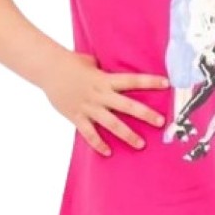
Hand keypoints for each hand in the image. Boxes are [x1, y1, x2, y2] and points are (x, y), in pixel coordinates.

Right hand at [41, 50, 168, 155]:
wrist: (48, 69)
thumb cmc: (71, 63)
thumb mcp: (90, 62)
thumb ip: (103, 69)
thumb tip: (113, 67)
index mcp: (105, 79)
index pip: (132, 80)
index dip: (149, 81)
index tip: (166, 84)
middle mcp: (100, 94)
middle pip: (127, 105)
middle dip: (145, 114)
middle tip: (161, 123)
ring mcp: (89, 107)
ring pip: (111, 123)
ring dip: (127, 134)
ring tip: (141, 144)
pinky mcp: (77, 117)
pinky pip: (89, 134)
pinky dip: (98, 144)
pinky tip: (108, 152)